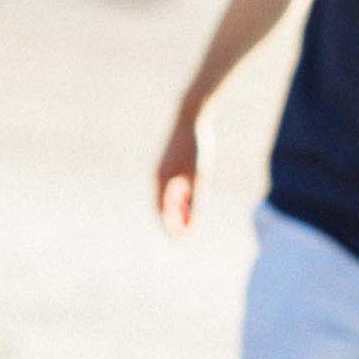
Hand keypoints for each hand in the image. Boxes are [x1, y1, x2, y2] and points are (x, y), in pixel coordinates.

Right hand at [155, 108, 206, 234]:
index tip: (181, 242)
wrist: (191, 117)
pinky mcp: (168, 165)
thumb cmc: (197, 146)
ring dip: (176, 212)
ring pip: (167, 198)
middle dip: (173, 223)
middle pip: (162, 208)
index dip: (170, 229)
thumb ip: (196, 200)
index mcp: (162, 181)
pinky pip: (170, 187)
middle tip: (185, 238)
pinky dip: (178, 199)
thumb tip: (194, 222)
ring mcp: (162, 170)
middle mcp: (158, 177)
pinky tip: (191, 202)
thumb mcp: (200, 176)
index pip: (162, 213)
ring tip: (189, 223)